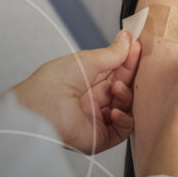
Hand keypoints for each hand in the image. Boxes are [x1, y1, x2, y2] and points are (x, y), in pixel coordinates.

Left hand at [12, 30, 140, 153]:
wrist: (40, 110)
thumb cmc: (53, 83)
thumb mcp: (86, 60)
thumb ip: (111, 53)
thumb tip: (126, 39)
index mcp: (87, 79)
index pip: (116, 69)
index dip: (127, 59)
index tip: (137, 46)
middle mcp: (93, 98)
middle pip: (123, 86)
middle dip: (130, 74)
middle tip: (136, 62)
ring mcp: (98, 117)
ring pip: (126, 106)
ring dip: (126, 95)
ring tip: (117, 88)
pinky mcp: (100, 136)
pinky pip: (123, 129)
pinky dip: (125, 119)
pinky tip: (115, 111)